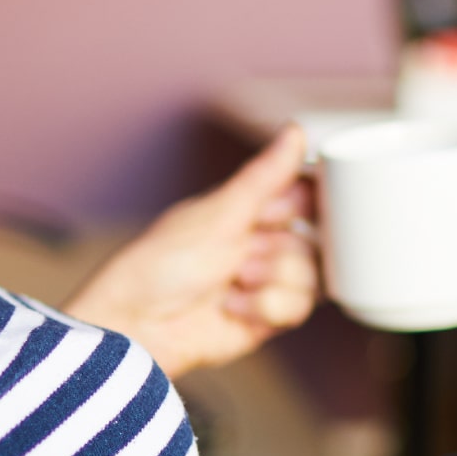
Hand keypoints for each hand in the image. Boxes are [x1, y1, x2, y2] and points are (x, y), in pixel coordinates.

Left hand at [64, 125, 316, 377]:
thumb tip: (295, 131)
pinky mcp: (268, 317)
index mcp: (250, 210)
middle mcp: (263, 244)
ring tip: (232, 282)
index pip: (305, 196)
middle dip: (278, 250)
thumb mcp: (220, 212)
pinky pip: (298, 309)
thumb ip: (265, 175)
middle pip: (315, 241)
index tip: (285, 212)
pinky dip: (265, 308)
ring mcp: (267, 282)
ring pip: (311, 277)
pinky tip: (233, 306)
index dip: (307, 205)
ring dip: (270, 280)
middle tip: (244, 252)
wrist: (141, 324)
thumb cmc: (163, 262)